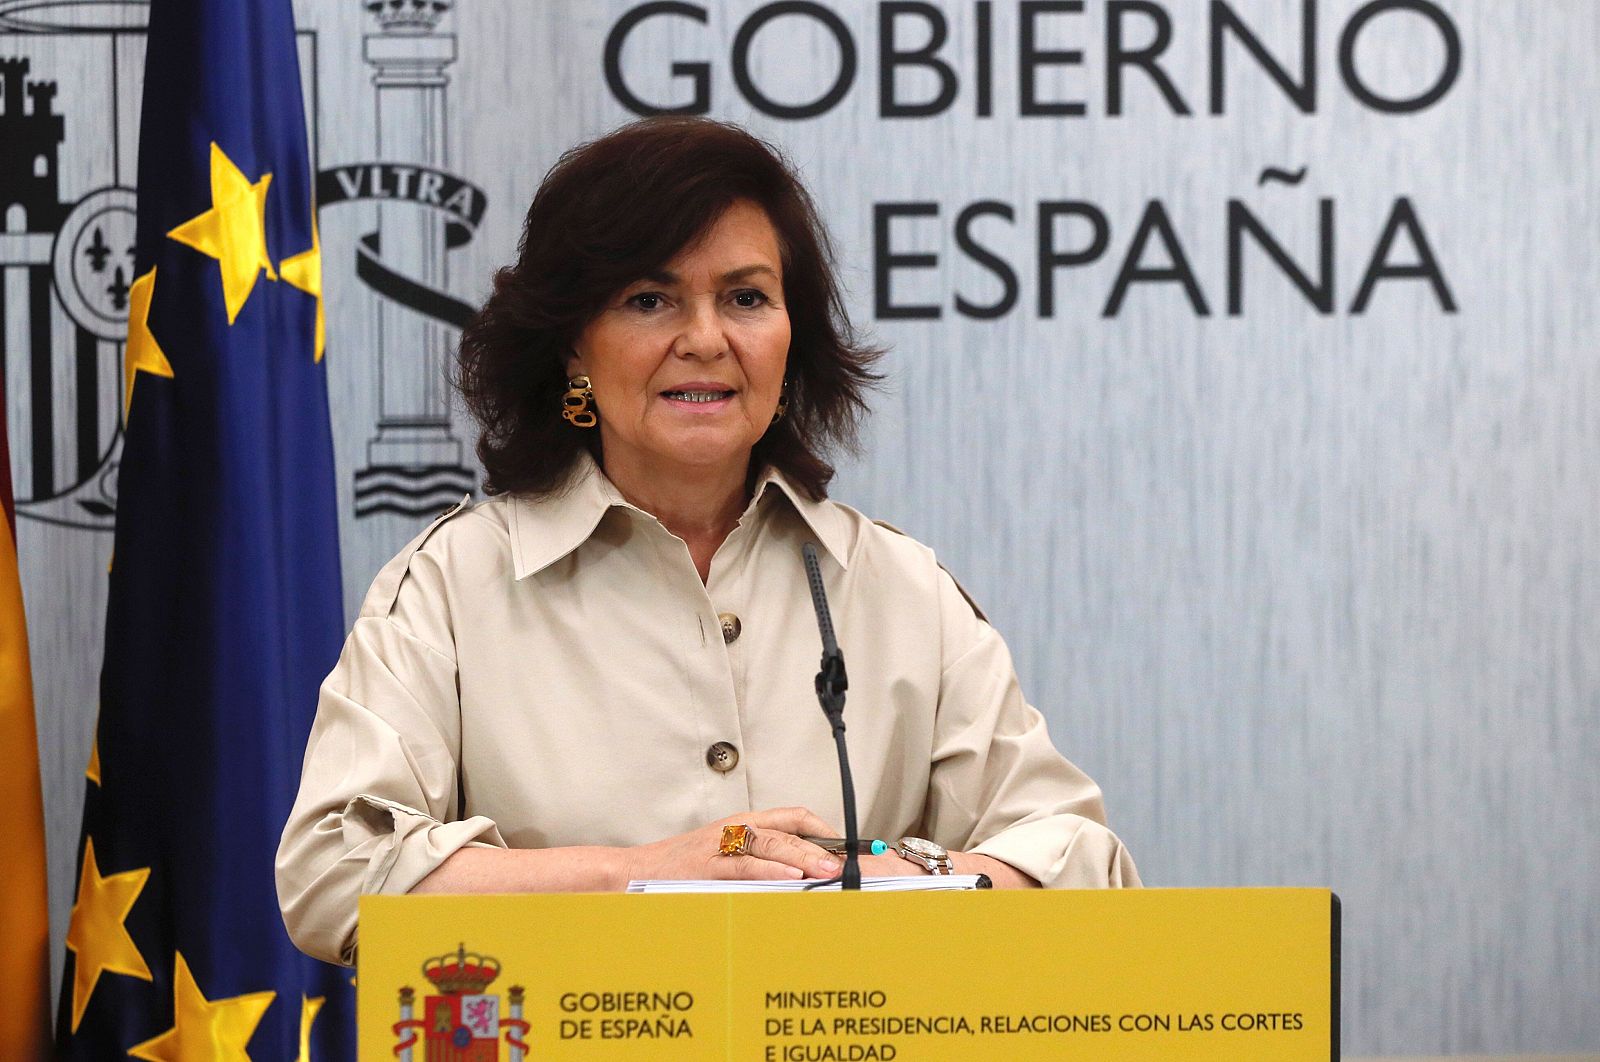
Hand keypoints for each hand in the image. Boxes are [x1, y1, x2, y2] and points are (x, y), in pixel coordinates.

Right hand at [622, 807, 843, 883]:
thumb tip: (805, 874)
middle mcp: (735, 829)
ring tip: (828, 870)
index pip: (791, 816)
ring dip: (803, 858)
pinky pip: (745, 866)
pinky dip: (771, 872)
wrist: (635, 870)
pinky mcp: (708, 866)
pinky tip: (790, 879)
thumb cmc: (682, 868)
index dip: (823, 827)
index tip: (846, 846)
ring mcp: (721, 846)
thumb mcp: (726, 857)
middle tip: (846, 862)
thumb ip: (761, 861)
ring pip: (770, 845)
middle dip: (820, 845)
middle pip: (787, 829)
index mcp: (743, 824)